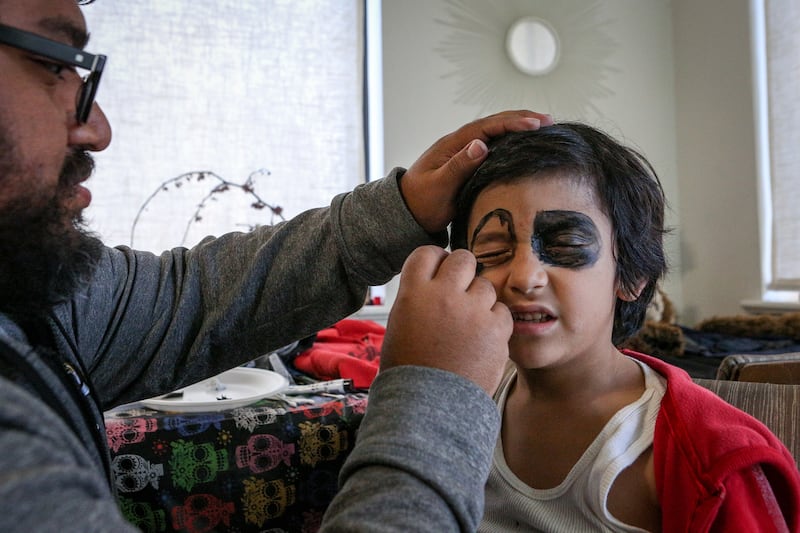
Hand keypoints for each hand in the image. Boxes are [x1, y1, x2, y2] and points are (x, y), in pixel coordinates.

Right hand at [381, 246, 512, 395]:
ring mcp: (472, 310)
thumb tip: (434, 282)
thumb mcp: (400, 326)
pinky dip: (494, 322)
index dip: (436, 262)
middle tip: (460, 293)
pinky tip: (482, 340)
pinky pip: (502, 310)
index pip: (429, 253)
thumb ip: (418, 298)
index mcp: (414, 292)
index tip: (439, 274)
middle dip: (463, 273)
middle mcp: (444, 294)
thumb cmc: (410, 371)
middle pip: (463, 259)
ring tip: (469, 326)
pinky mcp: (496, 328)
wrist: (429, 408)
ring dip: (480, 300)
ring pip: (485, 285)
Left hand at [400, 110, 552, 233]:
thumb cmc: (420, 202)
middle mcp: (460, 143)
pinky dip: (512, 141)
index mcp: (453, 144)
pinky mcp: (469, 163)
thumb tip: (481, 145)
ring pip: (496, 133)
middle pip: (495, 123)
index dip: (513, 123)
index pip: (488, 126)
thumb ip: (458, 166)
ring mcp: (465, 152)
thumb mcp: (438, 186)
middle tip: (549, 121)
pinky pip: (494, 146)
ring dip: (519, 127)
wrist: (408, 213)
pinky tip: (526, 145)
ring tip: (544, 127)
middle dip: (522, 119)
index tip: (536, 124)